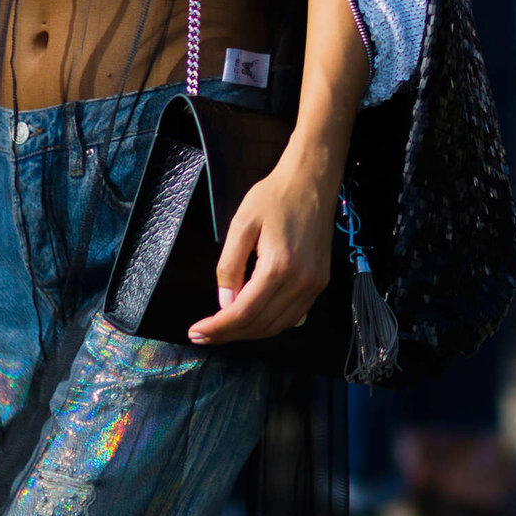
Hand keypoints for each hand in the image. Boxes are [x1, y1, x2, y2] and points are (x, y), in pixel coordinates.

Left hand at [187, 158, 334, 346]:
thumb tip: (224, 303)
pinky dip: (270, 324)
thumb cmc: (273, 197)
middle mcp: (301, 282)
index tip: (195, 332)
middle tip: (203, 335)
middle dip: (228, 334)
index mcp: (279, 266)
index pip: (243, 312)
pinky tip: (251, 319)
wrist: (312, 180)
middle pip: (260, 324)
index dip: (217, 327)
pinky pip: (293, 316)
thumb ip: (229, 267)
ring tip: (223, 330)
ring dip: (248, 333)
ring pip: (278, 326)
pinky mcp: (320, 282)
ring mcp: (314, 284)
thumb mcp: (241, 225)